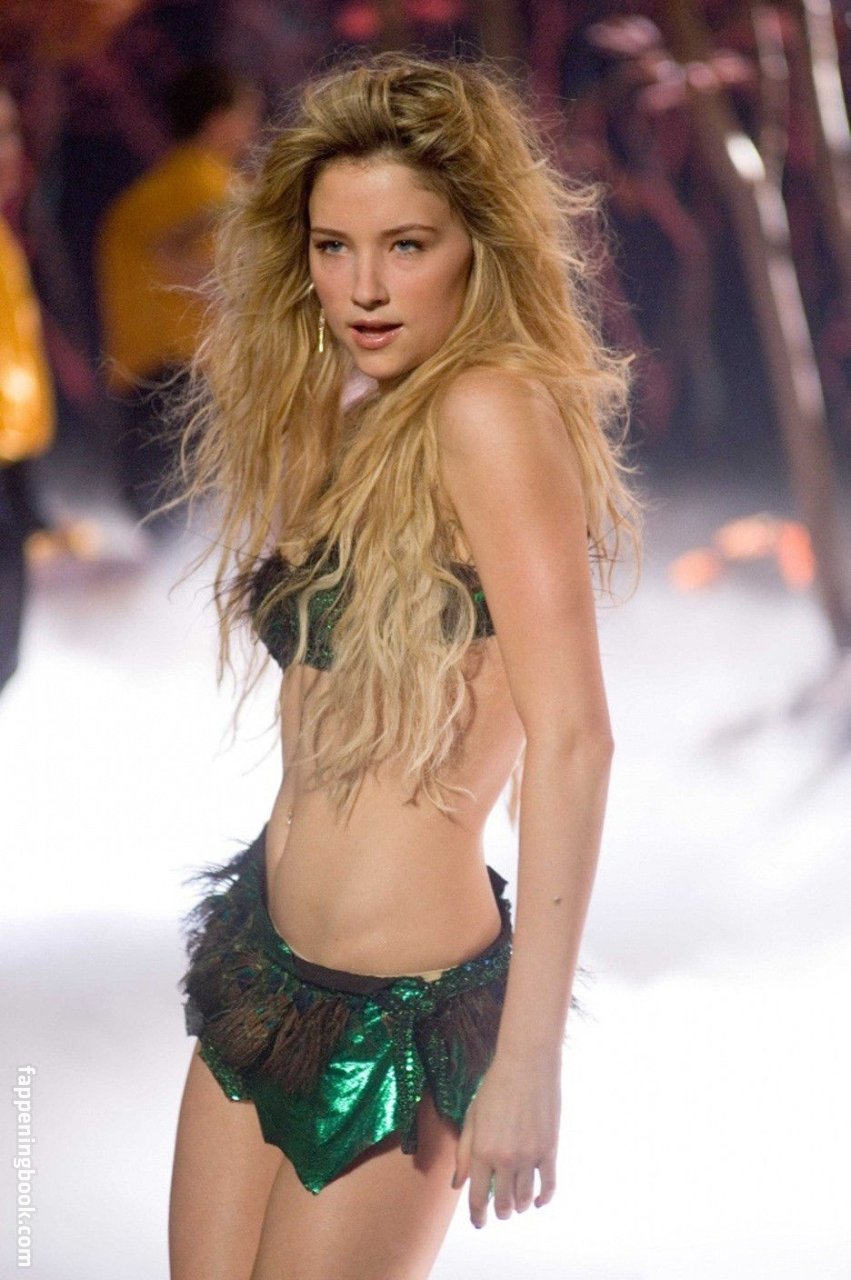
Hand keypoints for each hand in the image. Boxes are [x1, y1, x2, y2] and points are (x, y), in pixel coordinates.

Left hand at [452, 1050, 560, 1228]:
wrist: (526, 1063)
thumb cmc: (494, 1087)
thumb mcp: (472, 1118)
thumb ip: (465, 1153)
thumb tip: (457, 1184)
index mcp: (482, 1151)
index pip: (478, 1197)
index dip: (478, 1216)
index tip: (479, 1223)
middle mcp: (505, 1159)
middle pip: (504, 1203)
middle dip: (501, 1212)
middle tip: (501, 1211)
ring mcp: (529, 1156)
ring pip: (526, 1198)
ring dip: (520, 1206)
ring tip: (518, 1204)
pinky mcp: (549, 1150)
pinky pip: (549, 1185)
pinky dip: (544, 1198)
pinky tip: (539, 1201)